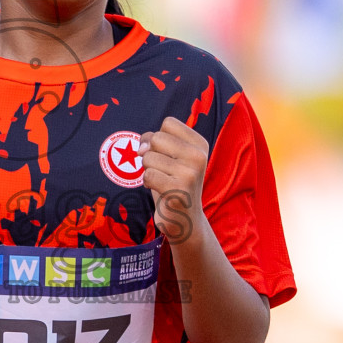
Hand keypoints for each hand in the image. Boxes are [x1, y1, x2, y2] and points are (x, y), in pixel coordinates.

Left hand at [139, 116, 208, 243]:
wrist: (185, 219)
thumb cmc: (172, 182)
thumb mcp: (169, 155)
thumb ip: (155, 141)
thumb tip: (142, 148)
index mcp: (200, 144)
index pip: (168, 123)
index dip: (157, 137)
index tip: (165, 154)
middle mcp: (199, 156)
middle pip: (156, 137)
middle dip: (150, 153)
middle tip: (162, 170)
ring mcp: (190, 174)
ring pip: (148, 158)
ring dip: (148, 170)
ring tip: (162, 181)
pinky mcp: (178, 190)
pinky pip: (148, 176)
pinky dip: (147, 183)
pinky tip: (160, 190)